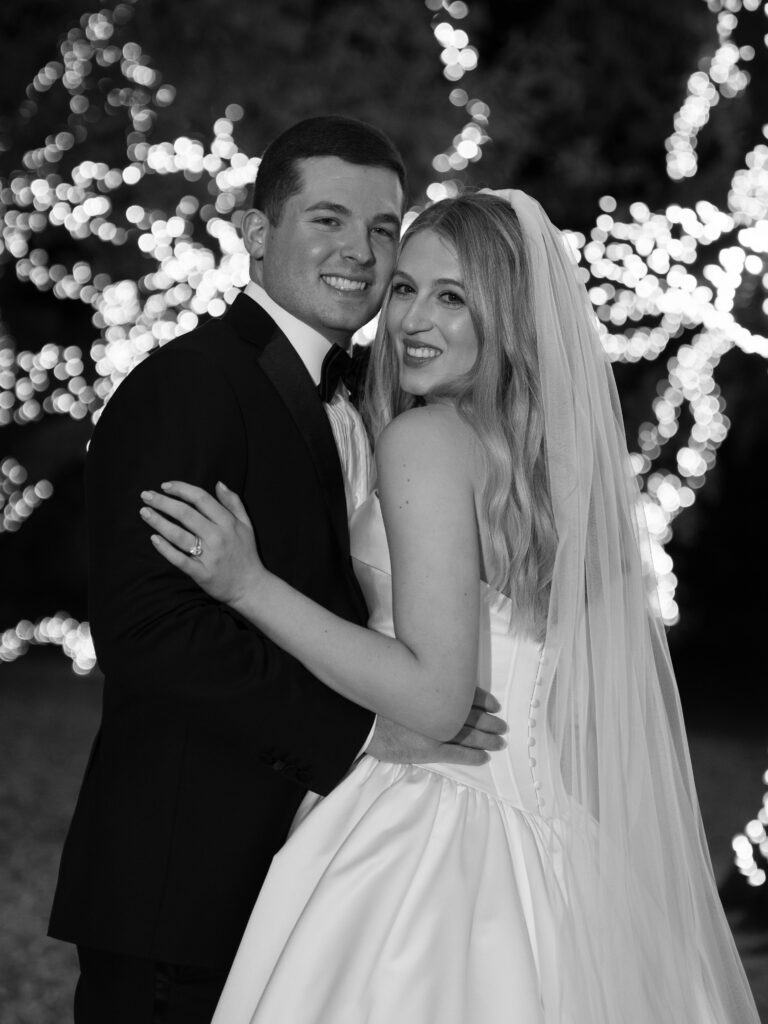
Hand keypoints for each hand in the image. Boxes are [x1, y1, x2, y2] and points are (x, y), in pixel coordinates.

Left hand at [140, 480, 263, 605]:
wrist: (251, 587)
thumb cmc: (246, 553)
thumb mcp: (246, 525)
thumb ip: (234, 503)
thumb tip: (218, 483)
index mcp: (228, 523)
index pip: (201, 499)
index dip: (181, 489)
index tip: (165, 486)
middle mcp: (218, 537)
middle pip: (185, 514)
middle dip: (163, 502)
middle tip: (146, 495)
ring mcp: (210, 556)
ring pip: (179, 535)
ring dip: (159, 522)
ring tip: (144, 512)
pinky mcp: (202, 574)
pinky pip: (180, 560)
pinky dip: (166, 549)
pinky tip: (154, 539)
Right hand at [366, 687, 506, 765]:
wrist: (365, 720)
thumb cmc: (381, 699)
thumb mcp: (406, 683)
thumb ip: (425, 684)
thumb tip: (441, 681)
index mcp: (437, 692)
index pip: (468, 694)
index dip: (484, 700)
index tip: (496, 704)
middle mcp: (441, 711)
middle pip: (472, 715)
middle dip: (490, 721)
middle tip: (503, 725)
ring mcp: (437, 731)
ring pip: (470, 735)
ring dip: (487, 739)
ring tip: (500, 741)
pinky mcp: (429, 750)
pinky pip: (457, 754)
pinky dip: (472, 756)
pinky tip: (484, 758)